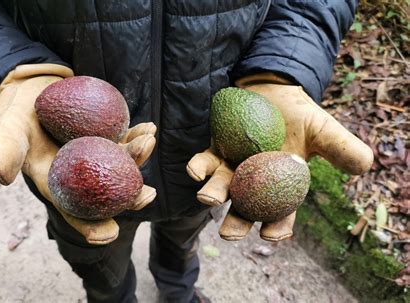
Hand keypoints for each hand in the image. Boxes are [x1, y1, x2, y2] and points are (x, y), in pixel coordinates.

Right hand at [0, 64, 156, 244]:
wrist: (31, 90)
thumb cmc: (16, 114)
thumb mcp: (5, 129)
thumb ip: (4, 150)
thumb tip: (2, 177)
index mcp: (58, 184)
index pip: (74, 212)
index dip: (91, 227)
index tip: (110, 235)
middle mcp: (82, 175)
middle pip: (108, 194)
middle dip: (130, 198)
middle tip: (146, 195)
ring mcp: (97, 156)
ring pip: (121, 166)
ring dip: (138, 159)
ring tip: (148, 143)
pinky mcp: (106, 136)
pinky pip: (125, 139)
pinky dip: (136, 135)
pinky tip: (148, 128)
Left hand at [187, 73, 373, 241]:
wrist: (274, 90)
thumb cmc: (300, 115)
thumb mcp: (324, 130)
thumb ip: (341, 148)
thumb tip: (365, 166)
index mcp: (280, 186)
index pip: (279, 214)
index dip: (276, 227)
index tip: (270, 234)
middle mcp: (253, 183)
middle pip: (244, 209)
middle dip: (235, 223)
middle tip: (230, 233)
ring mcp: (232, 167)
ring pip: (221, 188)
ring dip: (212, 195)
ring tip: (208, 198)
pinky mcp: (216, 150)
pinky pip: (204, 162)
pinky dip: (198, 167)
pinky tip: (196, 170)